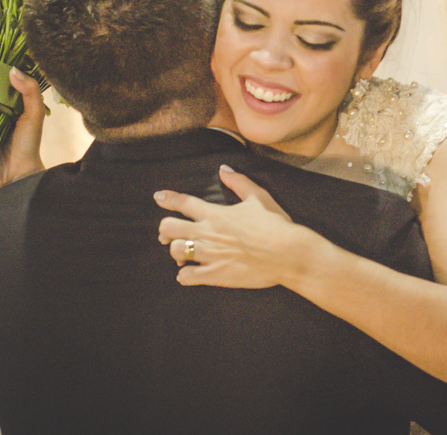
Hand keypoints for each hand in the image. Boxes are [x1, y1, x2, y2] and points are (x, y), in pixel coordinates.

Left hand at [154, 166, 303, 288]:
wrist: (288, 253)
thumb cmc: (276, 224)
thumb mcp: (259, 197)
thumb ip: (239, 182)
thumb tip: (224, 170)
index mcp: (216, 213)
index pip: (183, 202)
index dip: (167, 198)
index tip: (158, 197)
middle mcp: (208, 233)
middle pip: (169, 228)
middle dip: (166, 229)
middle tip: (170, 233)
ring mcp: (210, 255)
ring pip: (175, 251)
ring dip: (177, 251)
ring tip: (184, 253)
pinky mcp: (215, 275)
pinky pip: (186, 277)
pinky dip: (185, 275)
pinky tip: (191, 272)